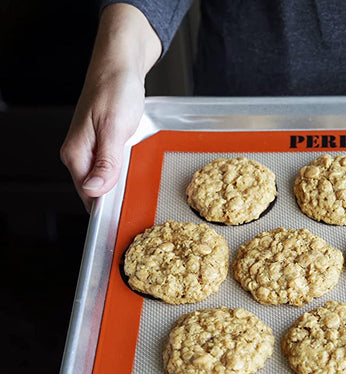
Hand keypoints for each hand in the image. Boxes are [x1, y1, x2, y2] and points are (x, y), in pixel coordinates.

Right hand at [60, 71, 144, 210]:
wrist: (120, 65)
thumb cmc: (115, 90)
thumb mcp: (114, 128)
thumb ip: (105, 162)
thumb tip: (94, 190)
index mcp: (76, 154)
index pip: (89, 196)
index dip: (110, 205)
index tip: (130, 207)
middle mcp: (79, 154)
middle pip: (98, 190)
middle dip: (120, 194)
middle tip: (140, 187)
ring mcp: (90, 149)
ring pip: (107, 178)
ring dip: (124, 180)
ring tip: (140, 172)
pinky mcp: (102, 143)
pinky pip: (113, 165)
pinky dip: (126, 167)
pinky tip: (137, 161)